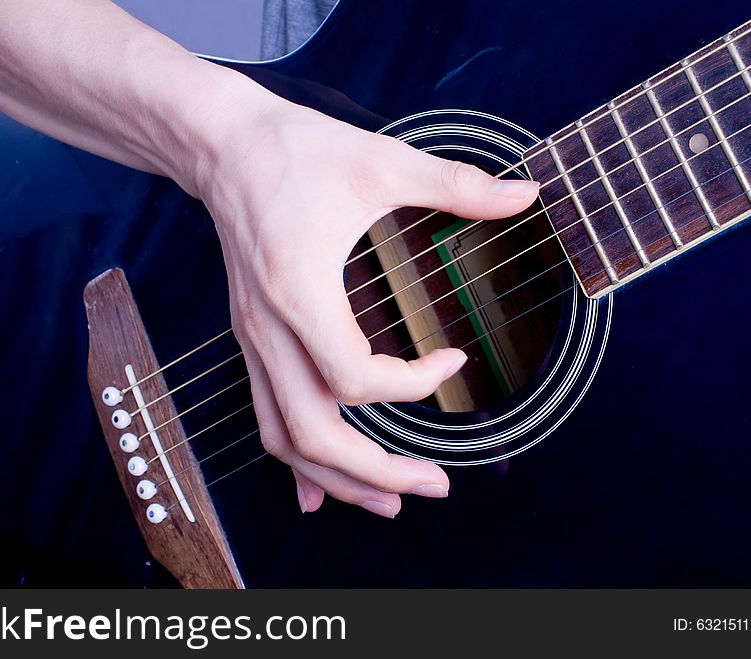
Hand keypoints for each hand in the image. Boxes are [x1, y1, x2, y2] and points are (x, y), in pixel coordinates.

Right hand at [193, 83, 538, 517]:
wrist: (224, 146)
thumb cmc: (294, 153)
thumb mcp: (379, 161)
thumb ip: (456, 184)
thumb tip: (525, 195)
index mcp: (300, 293)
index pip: (356, 378)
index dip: (415, 383)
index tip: (454, 358)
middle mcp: (269, 330)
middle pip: (314, 435)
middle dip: (377, 473)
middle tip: (435, 485)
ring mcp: (254, 340)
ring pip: (285, 440)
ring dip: (337, 480)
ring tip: (389, 503)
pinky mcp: (252, 338)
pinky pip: (266, 417)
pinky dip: (295, 462)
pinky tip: (316, 492)